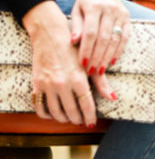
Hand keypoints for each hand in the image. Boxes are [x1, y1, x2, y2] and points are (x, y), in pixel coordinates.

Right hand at [23, 1, 96, 126]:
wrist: (49, 34)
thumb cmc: (72, 48)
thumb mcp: (88, 64)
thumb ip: (101, 82)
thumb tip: (112, 97)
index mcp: (78, 79)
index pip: (86, 106)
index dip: (90, 118)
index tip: (91, 124)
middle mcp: (62, 83)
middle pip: (71, 112)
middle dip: (78, 120)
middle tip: (81, 121)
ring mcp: (48, 85)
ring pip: (56, 112)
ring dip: (64, 119)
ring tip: (69, 117)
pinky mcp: (37, 84)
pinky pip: (40, 107)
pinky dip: (46, 114)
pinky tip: (53, 114)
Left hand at [71, 0, 130, 75]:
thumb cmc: (86, 1)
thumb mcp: (77, 10)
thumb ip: (76, 26)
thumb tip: (74, 42)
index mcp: (94, 6)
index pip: (90, 32)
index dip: (87, 49)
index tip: (83, 63)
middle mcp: (109, 9)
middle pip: (104, 38)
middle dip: (97, 57)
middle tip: (91, 71)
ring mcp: (120, 14)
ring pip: (115, 40)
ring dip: (107, 57)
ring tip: (100, 70)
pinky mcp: (127, 19)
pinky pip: (124, 38)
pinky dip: (118, 51)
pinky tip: (111, 62)